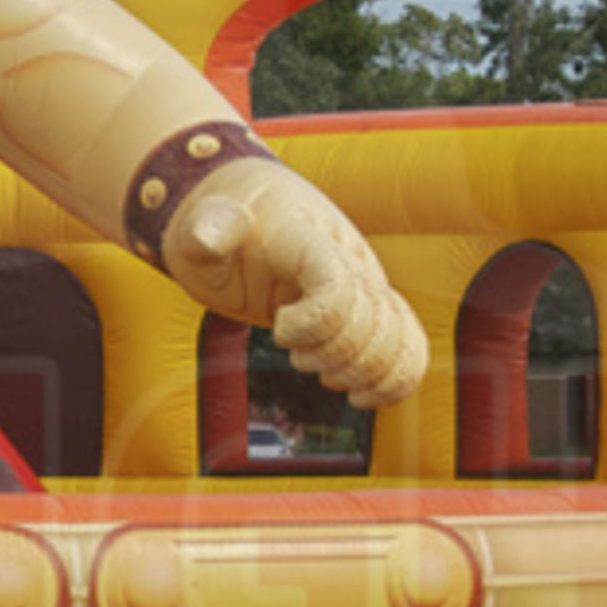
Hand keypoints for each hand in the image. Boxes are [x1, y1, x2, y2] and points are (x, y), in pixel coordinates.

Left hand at [165, 168, 427, 408]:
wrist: (244, 208)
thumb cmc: (219, 221)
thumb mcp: (198, 225)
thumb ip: (205, 230)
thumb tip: (212, 235)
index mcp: (309, 238)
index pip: (339, 287)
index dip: (314, 324)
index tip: (277, 326)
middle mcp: (349, 258)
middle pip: (369, 323)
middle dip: (330, 356)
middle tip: (294, 353)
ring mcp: (363, 282)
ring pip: (396, 337)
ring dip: (361, 372)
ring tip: (324, 375)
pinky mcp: (369, 305)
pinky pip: (409, 342)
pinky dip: (397, 378)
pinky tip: (364, 397)